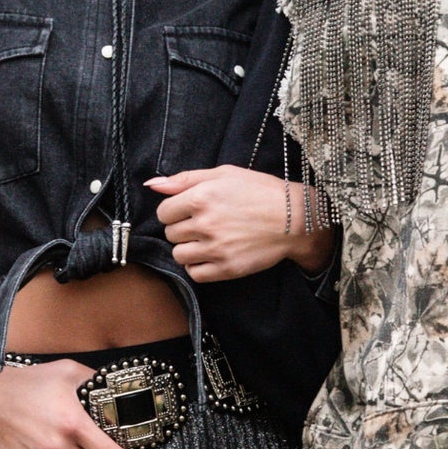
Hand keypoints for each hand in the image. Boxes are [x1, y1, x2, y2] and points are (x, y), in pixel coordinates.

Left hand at [148, 166, 337, 280]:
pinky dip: (198, 266)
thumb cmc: (260, 191)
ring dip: (188, 248)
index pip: (163, 212)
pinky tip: (212, 255)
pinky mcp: (226, 268)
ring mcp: (216, 248)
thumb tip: (152, 184)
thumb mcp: (224, 174)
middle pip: (170, 234)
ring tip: (208, 240)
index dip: (175, 211)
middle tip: (206, 223)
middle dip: (183, 228)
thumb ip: (185, 179)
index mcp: (201, 197)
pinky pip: (194, 273)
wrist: (295, 219)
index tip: (190, 210)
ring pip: (179, 255)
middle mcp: (205, 224)